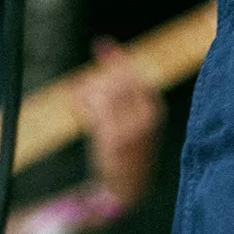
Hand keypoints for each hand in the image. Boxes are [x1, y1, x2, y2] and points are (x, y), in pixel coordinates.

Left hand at [75, 39, 164, 209]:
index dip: (115, 57)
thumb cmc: (129, 152)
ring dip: (89, 92)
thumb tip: (111, 57)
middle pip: (118, 81)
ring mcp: (130, 128)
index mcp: (154, 109)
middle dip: (99, 79)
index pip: (133, 74)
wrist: (126, 189)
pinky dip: (84, 103)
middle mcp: (146, 116)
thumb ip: (127, 94)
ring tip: (80, 98)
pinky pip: (96, 110)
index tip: (100, 43)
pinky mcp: (113, 140)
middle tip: (83, 89)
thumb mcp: (137, 121)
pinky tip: (78, 103)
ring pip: (105, 93)